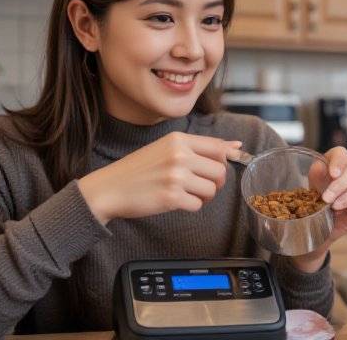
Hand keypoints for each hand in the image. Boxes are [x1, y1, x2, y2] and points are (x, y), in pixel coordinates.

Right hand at [77, 132, 241, 224]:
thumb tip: (237, 147)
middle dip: (215, 182)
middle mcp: (179, 155)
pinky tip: (176, 201)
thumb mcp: (167, 149)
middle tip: (200, 184)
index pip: (218, 147)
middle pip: (220, 171)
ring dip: (204, 196)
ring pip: (212, 190)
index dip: (226, 160)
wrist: (109, 189)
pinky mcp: (171, 198)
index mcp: (178, 139)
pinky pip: (198, 205)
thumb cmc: (139, 169)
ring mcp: (176, 176)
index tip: (220, 167)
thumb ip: (201, 147)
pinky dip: (190, 206)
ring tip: (186, 193)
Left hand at [290, 146, 346, 271]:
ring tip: (333, 207)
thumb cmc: (315, 195)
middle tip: (326, 198)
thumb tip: (322, 166)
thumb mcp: (311, 183)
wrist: (318, 219)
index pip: (342, 154)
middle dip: (339, 186)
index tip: (332, 174)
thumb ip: (316, 173)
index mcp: (338, 162)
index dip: (339, 162)